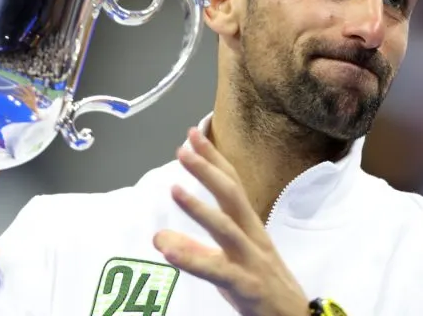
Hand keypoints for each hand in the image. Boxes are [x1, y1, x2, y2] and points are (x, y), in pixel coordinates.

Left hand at [153, 128, 308, 315]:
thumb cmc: (263, 288)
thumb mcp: (231, 263)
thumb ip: (196, 248)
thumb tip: (159, 234)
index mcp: (251, 229)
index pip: (233, 185)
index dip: (215, 159)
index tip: (195, 134)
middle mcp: (253, 239)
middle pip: (232, 197)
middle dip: (208, 170)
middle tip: (184, 148)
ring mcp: (252, 262)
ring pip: (227, 229)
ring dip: (200, 208)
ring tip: (174, 189)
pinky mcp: (248, 286)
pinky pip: (218, 271)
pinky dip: (193, 258)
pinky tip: (168, 250)